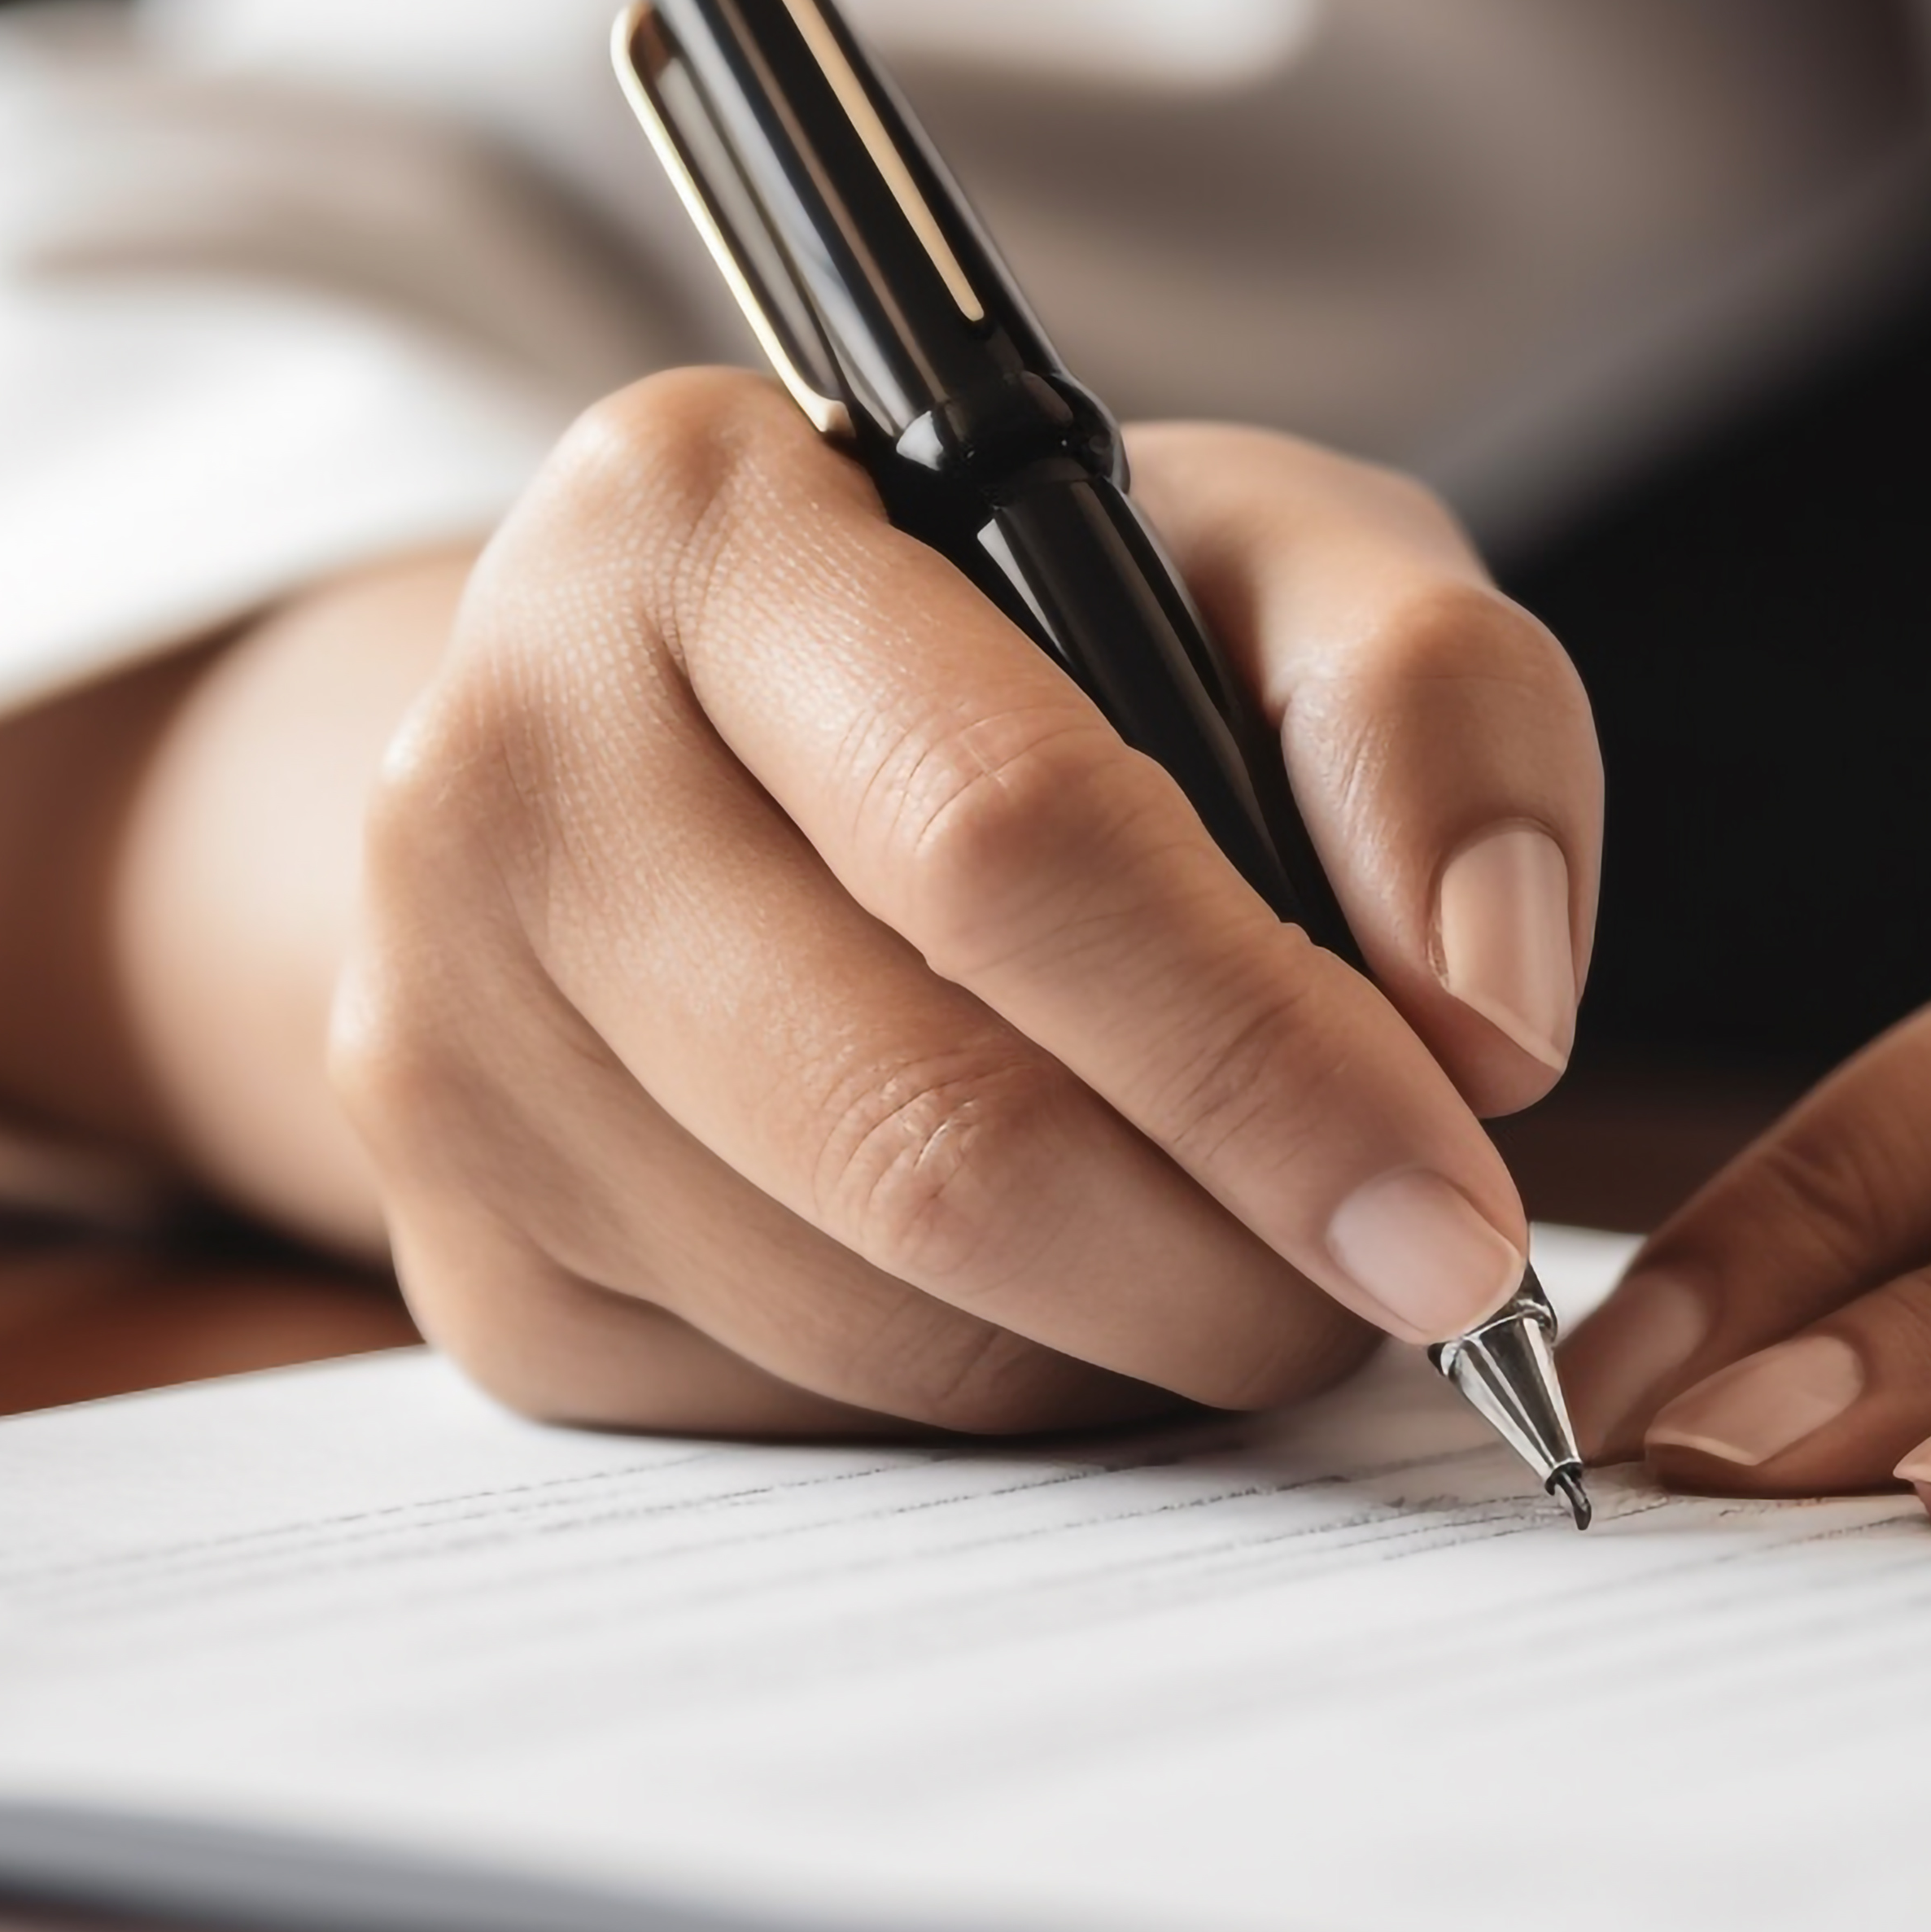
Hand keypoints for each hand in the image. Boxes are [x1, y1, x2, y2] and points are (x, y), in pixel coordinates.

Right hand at [171, 372, 1591, 1432]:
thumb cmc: (1019, 647)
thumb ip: (1428, 703)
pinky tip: (1068, 1288)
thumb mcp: (1253, 566)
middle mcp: (499, 765)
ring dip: (1136, 1342)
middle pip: (929, 1126)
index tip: (1462, 1216)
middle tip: (1409, 1289)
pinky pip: (798, 1413)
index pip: (1005, 837)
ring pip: (873, 1313)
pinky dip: (1001, 1395)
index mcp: (689, 518)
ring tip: (1249, 1254)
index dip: (1267, 1061)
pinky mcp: (467, 1261)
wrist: (689, 757)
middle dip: (1231, 1260)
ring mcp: (440, 1035)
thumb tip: (1490, 1006)